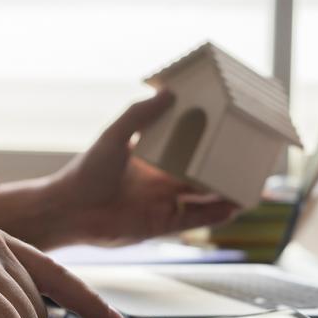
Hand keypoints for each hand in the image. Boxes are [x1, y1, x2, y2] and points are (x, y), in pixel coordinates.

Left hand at [0, 91, 237, 248]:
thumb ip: (139, 115)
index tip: (226, 135)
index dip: (206, 145)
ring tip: (248, 188)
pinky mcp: (161, 225)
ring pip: (203, 200)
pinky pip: (194, 219)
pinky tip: (233, 208)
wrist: (69, 210)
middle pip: (200, 176)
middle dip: (222, 171)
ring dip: (224, 195)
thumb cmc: (87, 171)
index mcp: (152, 160)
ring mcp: (162, 204)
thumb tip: (169, 92)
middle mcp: (161, 182)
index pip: (187, 151)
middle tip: (245, 163)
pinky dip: (214, 215)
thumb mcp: (114, 135)